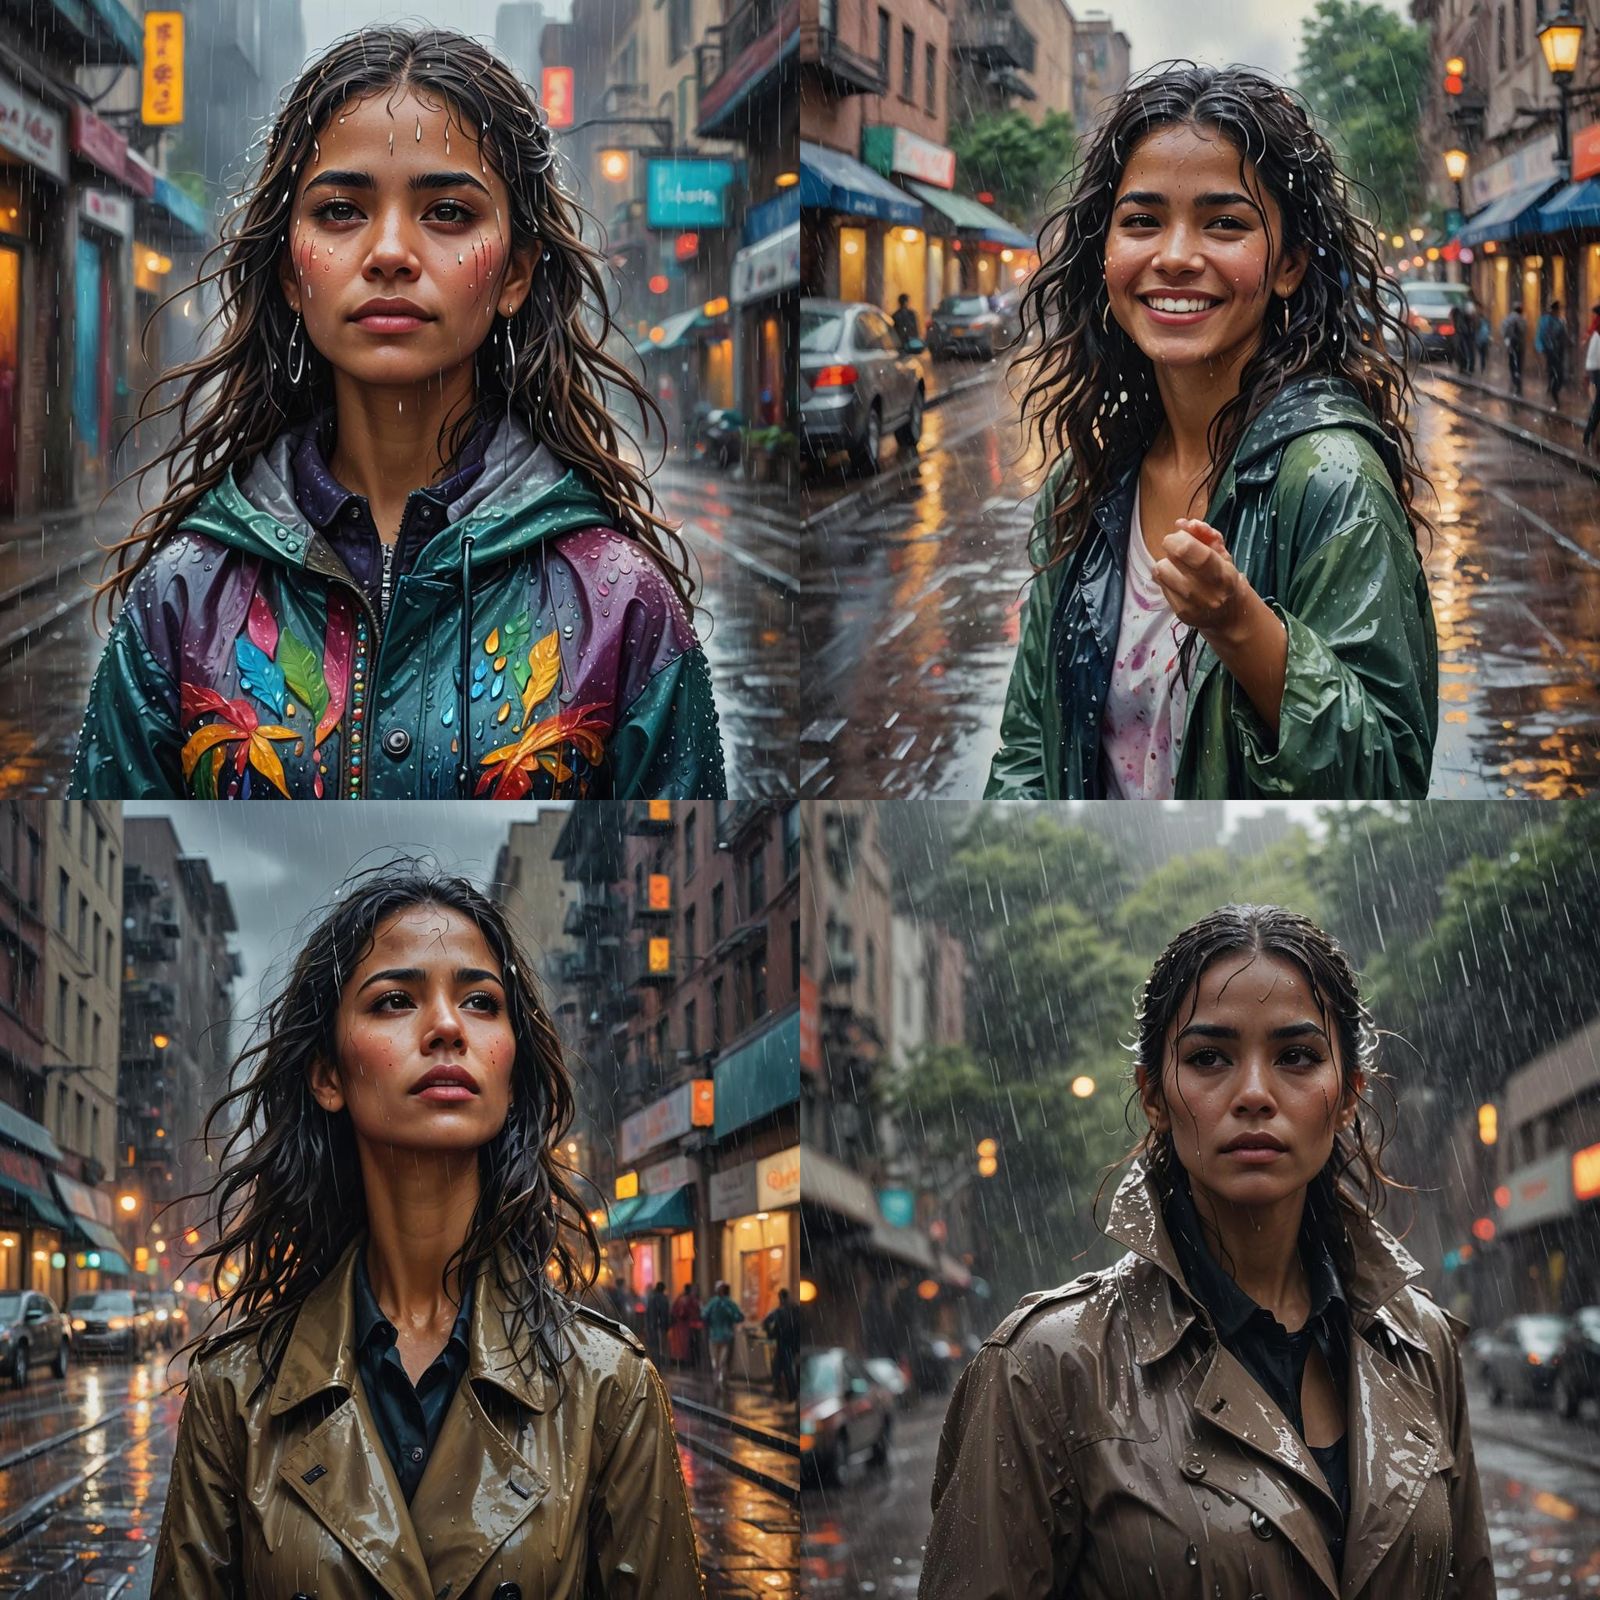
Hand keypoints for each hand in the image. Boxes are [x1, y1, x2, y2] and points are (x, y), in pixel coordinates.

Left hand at [1151, 519, 1252, 642]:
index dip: (1179, 540)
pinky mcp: (1179, 614)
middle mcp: (1207, 594)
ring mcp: (1191, 606)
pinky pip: (1161, 586)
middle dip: (1170, 549)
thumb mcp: (1222, 553)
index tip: (1178, 535)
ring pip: (1160, 573)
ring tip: (1179, 566)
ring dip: (1167, 564)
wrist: (1231, 615)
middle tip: (1178, 548)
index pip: (1195, 555)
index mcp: (1223, 576)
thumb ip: (1205, 535)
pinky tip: (1178, 580)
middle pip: (1169, 564)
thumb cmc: (1226, 578)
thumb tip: (1182, 523)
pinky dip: (1166, 578)